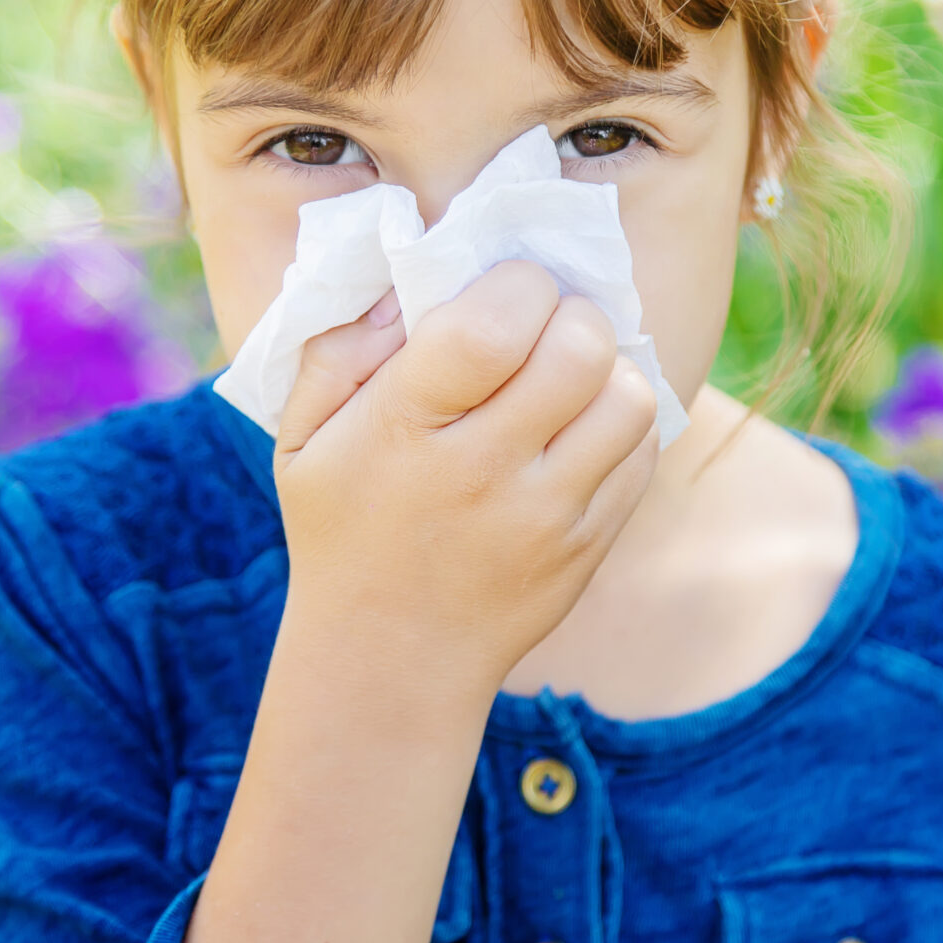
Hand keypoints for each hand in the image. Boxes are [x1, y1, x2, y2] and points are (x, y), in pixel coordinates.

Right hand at [272, 259, 661, 690]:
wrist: (390, 659)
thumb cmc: (344, 525)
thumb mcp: (301, 437)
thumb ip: (339, 348)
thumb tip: (410, 283)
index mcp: (401, 431)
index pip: (491, 327)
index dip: (518, 285)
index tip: (506, 291)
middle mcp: (480, 473)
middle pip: (579, 351)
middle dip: (572, 314)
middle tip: (546, 326)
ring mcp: (544, 517)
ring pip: (627, 398)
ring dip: (607, 367)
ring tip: (570, 374)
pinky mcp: (588, 546)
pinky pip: (640, 453)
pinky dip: (621, 421)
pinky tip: (581, 425)